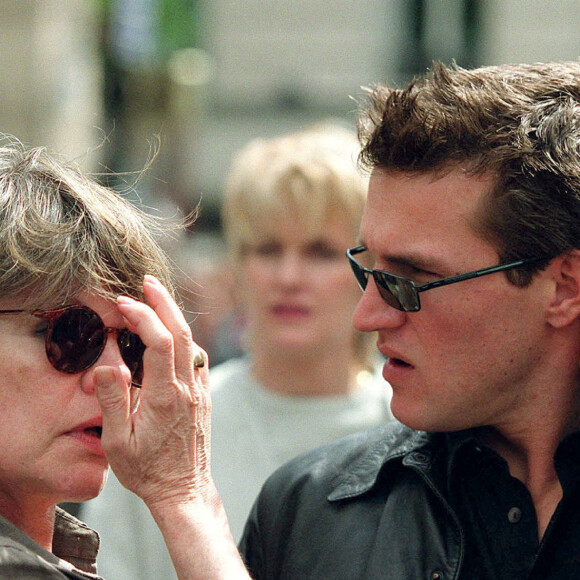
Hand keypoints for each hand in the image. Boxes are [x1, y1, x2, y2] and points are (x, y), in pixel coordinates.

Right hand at [94, 275, 211, 507]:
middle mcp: (188, 389)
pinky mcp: (204, 396)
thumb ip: (112, 400)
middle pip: (182, 332)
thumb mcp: (118, 443)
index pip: (160, 342)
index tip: (124, 305)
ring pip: (193, 343)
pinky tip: (173, 335)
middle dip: (165, 302)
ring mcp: (199, 391)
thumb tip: (106, 365)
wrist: (184, 489)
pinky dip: (185, 338)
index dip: (143, 317)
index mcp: (165, 397)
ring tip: (157, 300)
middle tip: (148, 282)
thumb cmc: (148, 470)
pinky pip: (198, 358)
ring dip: (175, 317)